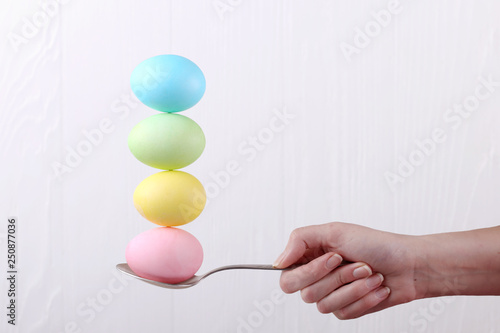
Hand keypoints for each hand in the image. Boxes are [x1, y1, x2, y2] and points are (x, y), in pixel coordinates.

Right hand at [274, 222, 418, 318]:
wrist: (408, 265)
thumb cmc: (376, 244)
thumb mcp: (335, 231)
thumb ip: (300, 240)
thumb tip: (278, 261)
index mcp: (310, 256)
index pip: (286, 276)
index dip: (307, 272)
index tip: (334, 257)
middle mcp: (317, 277)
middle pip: (305, 292)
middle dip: (337, 277)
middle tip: (356, 263)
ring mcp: (332, 295)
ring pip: (325, 305)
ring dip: (354, 287)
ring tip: (370, 273)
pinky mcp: (347, 309)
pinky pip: (344, 313)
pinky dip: (364, 298)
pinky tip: (376, 287)